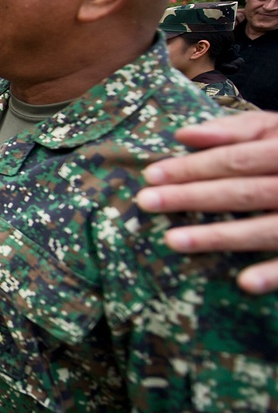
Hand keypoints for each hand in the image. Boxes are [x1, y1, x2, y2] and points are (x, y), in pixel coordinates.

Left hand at [136, 111, 277, 293]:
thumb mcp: (275, 130)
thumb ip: (235, 130)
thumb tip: (183, 135)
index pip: (235, 160)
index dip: (193, 167)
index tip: (151, 175)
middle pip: (243, 193)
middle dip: (193, 197)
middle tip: (147, 202)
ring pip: (264, 229)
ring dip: (219, 236)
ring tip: (173, 240)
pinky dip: (273, 274)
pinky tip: (243, 283)